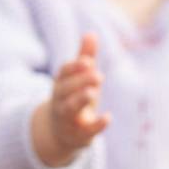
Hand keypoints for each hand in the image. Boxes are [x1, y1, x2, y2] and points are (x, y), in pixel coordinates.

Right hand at [32, 33, 109, 167]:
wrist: (61, 133)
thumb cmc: (73, 99)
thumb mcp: (79, 79)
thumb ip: (84, 58)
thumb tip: (91, 33)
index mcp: (62, 84)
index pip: (64, 73)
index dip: (74, 67)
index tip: (88, 61)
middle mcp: (61, 100)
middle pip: (66, 89)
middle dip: (80, 81)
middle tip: (98, 75)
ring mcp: (67, 118)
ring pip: (70, 108)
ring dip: (80, 99)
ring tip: (93, 92)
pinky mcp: (78, 134)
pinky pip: (86, 130)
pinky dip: (96, 125)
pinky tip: (108, 117)